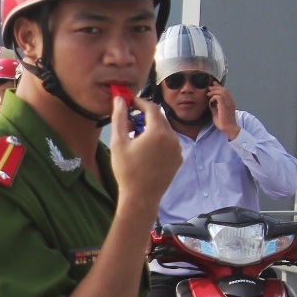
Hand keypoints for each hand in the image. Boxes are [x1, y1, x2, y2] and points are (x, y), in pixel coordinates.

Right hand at [109, 95, 180, 212]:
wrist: (141, 197)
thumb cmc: (126, 170)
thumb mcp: (118, 142)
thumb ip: (120, 118)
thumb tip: (119, 100)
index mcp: (158, 132)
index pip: (152, 107)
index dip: (140, 102)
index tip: (129, 102)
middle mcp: (172, 138)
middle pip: (160, 117)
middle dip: (145, 115)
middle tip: (130, 120)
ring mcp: (178, 149)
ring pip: (165, 130)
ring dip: (152, 128)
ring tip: (136, 137)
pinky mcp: (178, 158)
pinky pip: (169, 142)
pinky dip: (158, 140)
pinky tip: (146, 150)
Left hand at [207, 84, 238, 138]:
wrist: (228, 128)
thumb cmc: (223, 122)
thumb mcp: (217, 112)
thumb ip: (215, 106)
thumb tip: (210, 102)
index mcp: (230, 102)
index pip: (225, 91)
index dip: (219, 87)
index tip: (213, 84)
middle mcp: (230, 101)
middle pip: (224, 89)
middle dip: (216, 87)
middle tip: (209, 88)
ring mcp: (229, 103)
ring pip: (222, 91)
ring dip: (214, 91)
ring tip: (208, 94)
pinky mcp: (225, 106)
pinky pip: (219, 97)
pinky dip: (214, 97)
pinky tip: (211, 101)